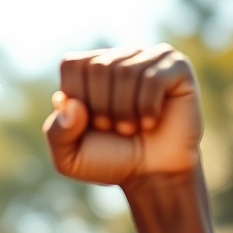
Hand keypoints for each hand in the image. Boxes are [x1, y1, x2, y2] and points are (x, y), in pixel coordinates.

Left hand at [43, 44, 202, 184]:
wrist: (152, 175)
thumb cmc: (110, 160)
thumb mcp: (68, 156)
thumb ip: (56, 132)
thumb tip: (66, 101)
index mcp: (88, 68)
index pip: (72, 65)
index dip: (78, 100)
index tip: (90, 122)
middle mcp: (118, 57)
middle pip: (99, 66)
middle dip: (102, 108)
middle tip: (114, 128)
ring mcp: (149, 58)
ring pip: (126, 72)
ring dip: (125, 112)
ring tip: (132, 128)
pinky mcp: (176, 67)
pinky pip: (154, 78)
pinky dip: (147, 109)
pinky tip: (151, 122)